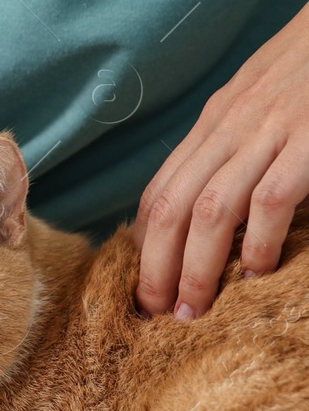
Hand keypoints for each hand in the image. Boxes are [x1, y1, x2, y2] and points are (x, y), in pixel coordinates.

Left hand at [134, 0, 308, 317]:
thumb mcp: (265, 99)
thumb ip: (238, 143)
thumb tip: (215, 201)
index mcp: (216, 120)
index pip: (160, 189)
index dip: (143, 242)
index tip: (142, 282)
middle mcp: (230, 125)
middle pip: (169, 206)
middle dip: (155, 266)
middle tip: (154, 311)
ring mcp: (269, 131)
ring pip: (208, 210)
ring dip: (195, 267)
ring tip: (193, 309)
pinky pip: (269, 199)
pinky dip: (258, 240)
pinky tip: (255, 271)